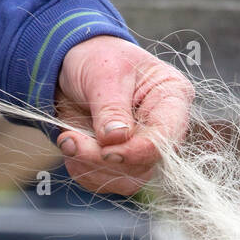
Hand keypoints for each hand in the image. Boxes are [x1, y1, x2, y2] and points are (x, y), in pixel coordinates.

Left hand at [54, 36, 193, 194]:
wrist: (72, 64)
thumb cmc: (97, 58)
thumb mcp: (103, 73)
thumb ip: (111, 108)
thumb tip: (116, 139)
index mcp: (172, 98)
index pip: (166, 137)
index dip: (139, 151)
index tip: (106, 151)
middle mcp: (163, 129)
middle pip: (146, 165)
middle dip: (105, 160)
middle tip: (71, 140)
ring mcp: (143, 149)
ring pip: (127, 180)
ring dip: (91, 168)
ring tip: (68, 141)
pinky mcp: (121, 162)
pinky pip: (106, 181)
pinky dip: (82, 170)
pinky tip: (70, 146)